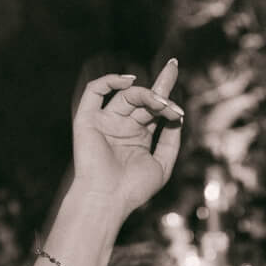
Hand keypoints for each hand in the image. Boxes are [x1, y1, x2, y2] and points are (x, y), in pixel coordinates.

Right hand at [69, 59, 185, 219]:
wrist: (107, 199)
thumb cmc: (133, 189)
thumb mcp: (162, 165)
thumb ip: (171, 141)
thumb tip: (177, 116)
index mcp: (139, 135)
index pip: (153, 105)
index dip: (164, 85)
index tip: (175, 66)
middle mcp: (122, 125)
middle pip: (143, 98)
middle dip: (161, 94)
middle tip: (173, 106)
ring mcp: (105, 121)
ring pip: (126, 95)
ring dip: (146, 96)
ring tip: (161, 106)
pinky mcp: (88, 119)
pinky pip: (95, 91)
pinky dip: (110, 81)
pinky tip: (129, 82)